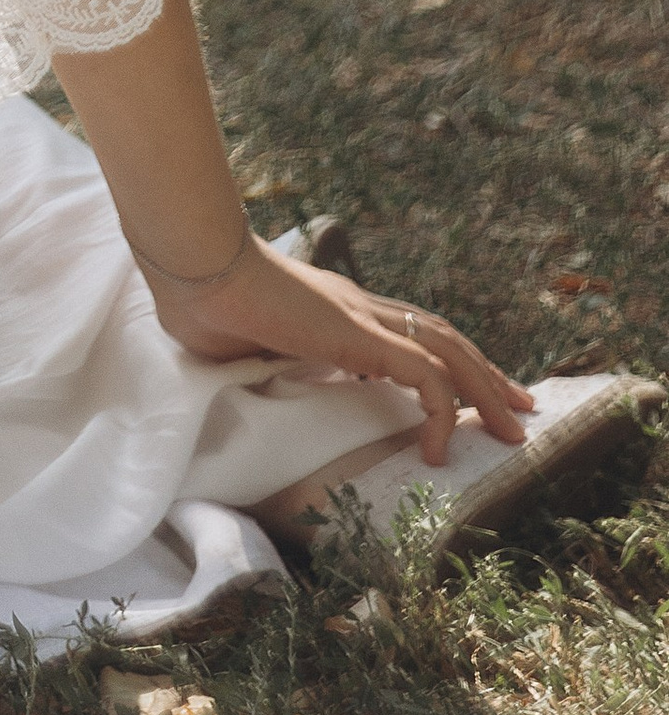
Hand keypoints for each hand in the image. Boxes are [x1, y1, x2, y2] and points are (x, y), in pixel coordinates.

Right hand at [150, 243, 535, 466]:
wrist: (195, 265)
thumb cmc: (199, 300)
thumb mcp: (238, 345)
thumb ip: (259, 362)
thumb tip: (250, 385)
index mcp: (332, 309)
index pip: (404, 330)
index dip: (441, 359)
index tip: (460, 393)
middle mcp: (357, 306)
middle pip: (441, 336)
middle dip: (485, 373)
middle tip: (519, 407)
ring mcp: (361, 316)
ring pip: (447, 351)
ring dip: (485, 390)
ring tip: (513, 427)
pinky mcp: (359, 335)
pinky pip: (423, 377)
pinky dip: (440, 412)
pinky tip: (440, 449)